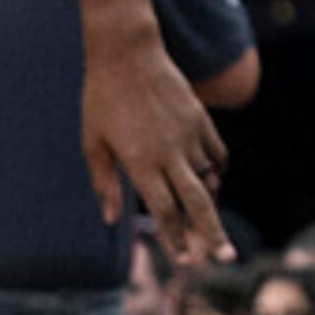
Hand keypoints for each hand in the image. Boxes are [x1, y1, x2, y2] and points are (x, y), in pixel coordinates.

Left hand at [81, 32, 230, 267]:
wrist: (127, 53)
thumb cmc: (100, 99)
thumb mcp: (91, 142)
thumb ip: (104, 182)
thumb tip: (110, 219)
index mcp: (140, 162)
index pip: (164, 210)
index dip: (175, 238)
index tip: (185, 260)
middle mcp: (170, 153)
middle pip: (197, 202)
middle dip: (210, 233)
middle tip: (223, 258)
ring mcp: (190, 135)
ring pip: (210, 179)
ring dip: (211, 204)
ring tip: (209, 225)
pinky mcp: (201, 120)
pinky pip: (218, 154)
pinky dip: (218, 172)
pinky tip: (212, 183)